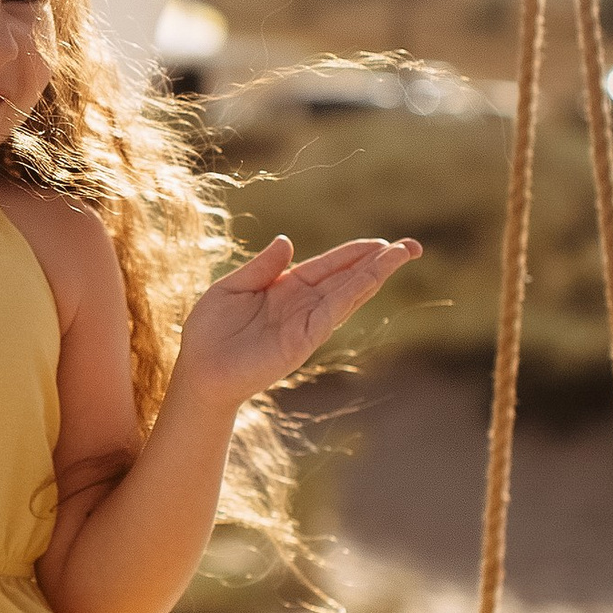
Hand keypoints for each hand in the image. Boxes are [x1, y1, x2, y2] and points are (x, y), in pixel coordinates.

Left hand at [173, 230, 420, 410]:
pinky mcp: (305, 338)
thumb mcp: (232, 288)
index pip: (328, 266)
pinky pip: (334, 310)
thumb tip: (288, 241)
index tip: (382, 242)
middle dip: (379, 262)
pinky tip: (373, 276)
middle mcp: (302, 304)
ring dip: (376, 273)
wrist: (200, 371)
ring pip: (349, 292)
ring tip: (403, 254)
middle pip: (348, 278)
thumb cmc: (208, 333)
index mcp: (285, 288)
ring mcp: (306, 322)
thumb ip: (262, 267)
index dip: (354, 253)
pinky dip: (354, 291)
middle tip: (412, 247)